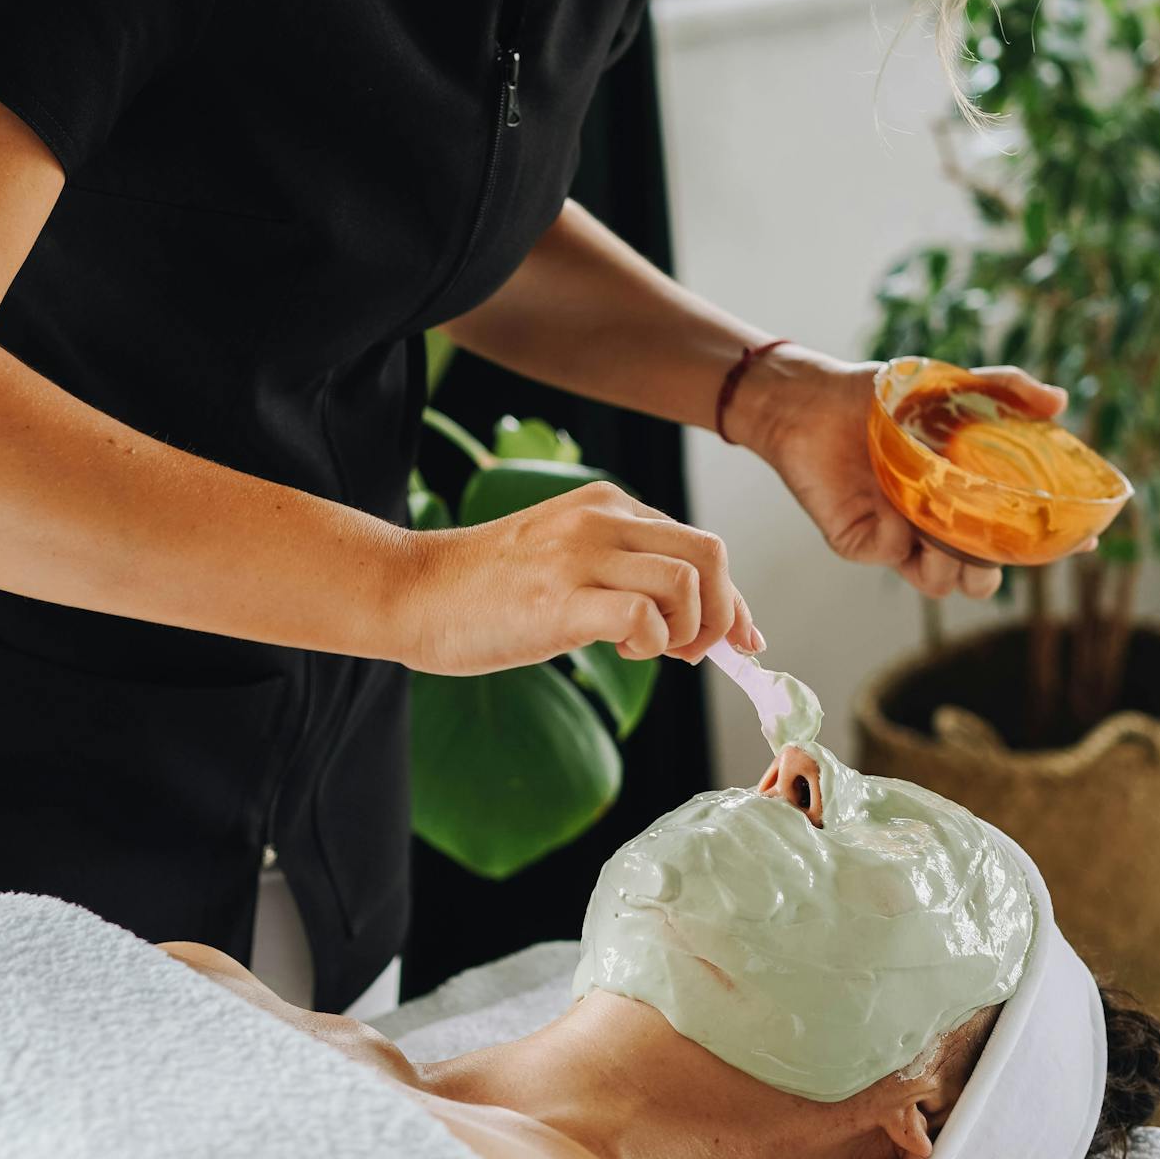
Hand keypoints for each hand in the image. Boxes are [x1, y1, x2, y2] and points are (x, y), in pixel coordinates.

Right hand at [397, 479, 761, 675]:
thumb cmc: (489, 588)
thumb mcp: (566, 558)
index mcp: (608, 504)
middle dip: (724, 614)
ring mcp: (580, 556)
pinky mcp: (560, 599)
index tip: (745, 639)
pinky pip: (643, 616)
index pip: (702, 545)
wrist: (414, 589)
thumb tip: (693, 623)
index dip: (735, 599)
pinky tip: (622, 652)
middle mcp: (602, 519)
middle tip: (692, 653)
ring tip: (649, 652)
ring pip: (687, 582)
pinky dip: (651, 643)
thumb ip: (624, 571)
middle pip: (711, 555)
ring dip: (687, 631)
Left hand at [725, 348, 1096, 600]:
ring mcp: (899, 535)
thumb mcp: (950, 387)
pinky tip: (900, 517)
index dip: (1049, 542)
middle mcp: (936, 521)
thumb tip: (1059, 400)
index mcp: (964, 494)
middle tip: (997, 552)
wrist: (810, 400)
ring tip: (947, 538)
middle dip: (996, 572)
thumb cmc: (882, 396)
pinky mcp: (862, 541)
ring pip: (942, 581)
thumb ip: (1004, 390)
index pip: (1015, 531)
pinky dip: (906, 546)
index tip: (1081, 540)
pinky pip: (896, 561)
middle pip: (982, 572)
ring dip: (956, 569)